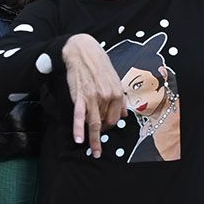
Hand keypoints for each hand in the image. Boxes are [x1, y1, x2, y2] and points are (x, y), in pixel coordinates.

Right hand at [62, 35, 126, 156]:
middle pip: (106, 122)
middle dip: (102, 131)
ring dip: (94, 139)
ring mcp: (93, 98)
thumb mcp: (115, 80)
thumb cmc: (99, 65)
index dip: (110, 125)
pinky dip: (79, 129)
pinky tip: (79, 139)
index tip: (106, 127)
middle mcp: (107, 97)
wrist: (83, 52)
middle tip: (98, 138)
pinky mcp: (79, 97)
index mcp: (117, 93)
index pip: (116, 118)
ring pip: (95, 123)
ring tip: (95, 151)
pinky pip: (79, 116)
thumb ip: (120, 99)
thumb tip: (124, 114)